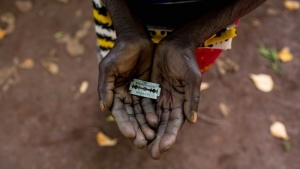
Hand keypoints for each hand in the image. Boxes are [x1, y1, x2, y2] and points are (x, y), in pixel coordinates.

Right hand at [98, 37, 157, 147]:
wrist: (136, 39)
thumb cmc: (120, 52)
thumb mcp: (108, 68)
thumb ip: (105, 87)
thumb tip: (103, 109)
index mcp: (113, 92)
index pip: (119, 113)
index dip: (124, 124)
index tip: (131, 135)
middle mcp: (124, 95)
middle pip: (130, 116)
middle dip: (136, 129)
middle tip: (143, 143)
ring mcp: (136, 93)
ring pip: (141, 113)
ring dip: (144, 125)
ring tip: (151, 136)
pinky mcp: (148, 89)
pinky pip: (150, 104)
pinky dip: (152, 113)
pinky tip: (157, 122)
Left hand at [148, 38, 201, 158]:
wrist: (175, 45)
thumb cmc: (186, 61)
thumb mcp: (191, 78)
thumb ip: (192, 98)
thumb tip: (192, 121)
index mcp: (182, 102)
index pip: (175, 123)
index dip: (170, 136)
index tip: (163, 148)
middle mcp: (171, 103)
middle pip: (164, 125)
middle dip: (158, 139)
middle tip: (153, 154)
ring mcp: (160, 97)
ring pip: (153, 118)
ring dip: (148, 132)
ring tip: (142, 145)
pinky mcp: (150, 90)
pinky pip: (144, 106)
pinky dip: (141, 117)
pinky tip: (135, 126)